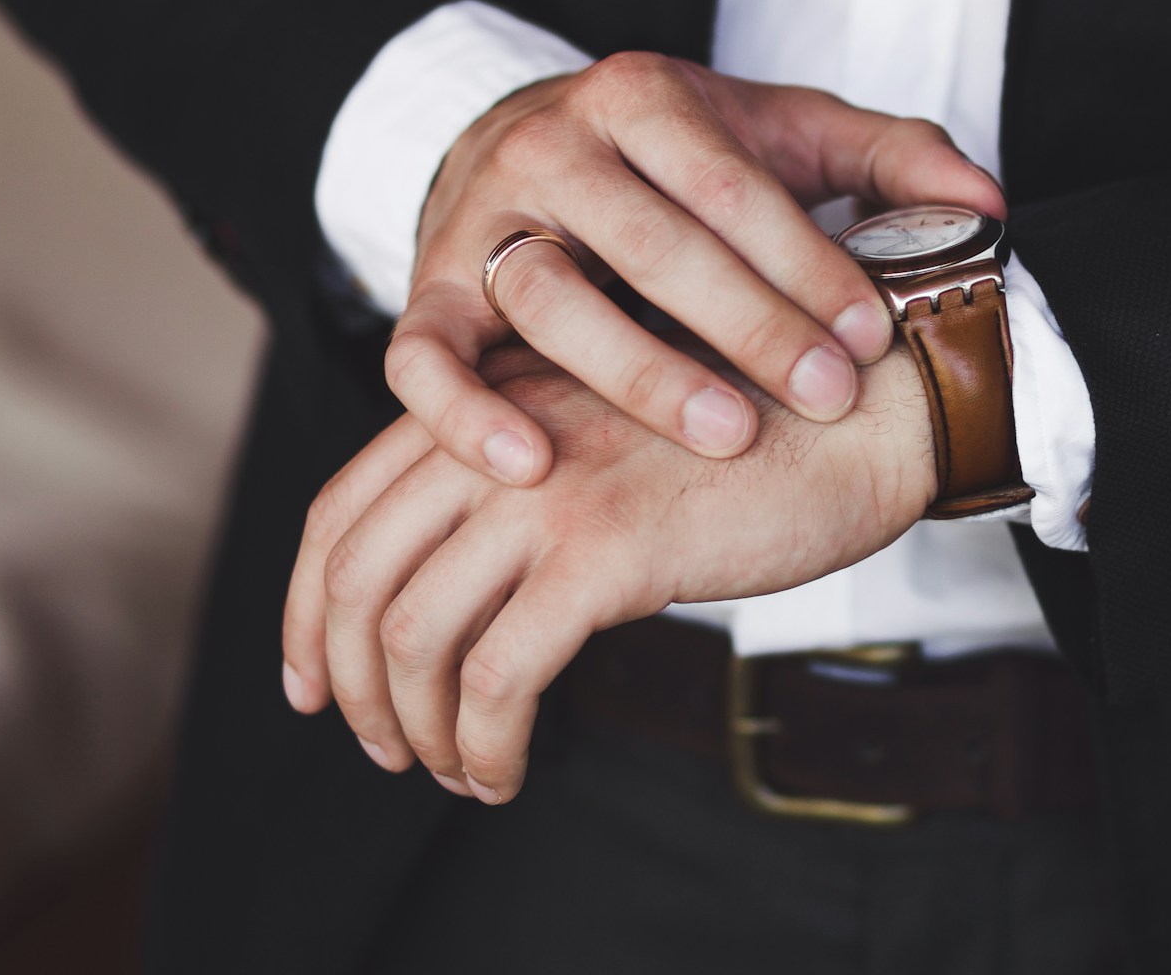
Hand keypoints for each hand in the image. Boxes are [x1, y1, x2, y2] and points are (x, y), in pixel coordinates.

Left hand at [279, 343, 936, 802]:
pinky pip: (498, 676)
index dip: (306, 607)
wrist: (864, 414)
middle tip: (381, 747)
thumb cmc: (756, 433)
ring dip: (415, 727)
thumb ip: (530, 474)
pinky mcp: (607, 550)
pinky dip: (485, 744)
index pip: (342, 506)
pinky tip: (507, 771)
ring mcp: (549, 488)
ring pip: (413, 633)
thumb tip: (465, 594)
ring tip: (455, 769)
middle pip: (355, 574)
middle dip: (348, 682)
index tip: (314, 679)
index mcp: (491, 400)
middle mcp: (500, 433)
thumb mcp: (612, 429)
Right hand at [387, 51, 1001, 482]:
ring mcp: (481, 220)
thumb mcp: (785, 135)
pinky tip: (529, 467)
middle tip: (827, 394)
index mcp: (643, 97)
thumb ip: (890, 158)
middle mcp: (552, 147)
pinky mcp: (426, 291)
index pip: (731, 182)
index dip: (806, 259)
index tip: (873, 332)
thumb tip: (989, 205)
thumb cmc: (683, 160)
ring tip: (726, 436)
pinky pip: (421, 354)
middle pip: (648, 237)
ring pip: (545, 295)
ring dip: (634, 371)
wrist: (535, 146)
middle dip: (747, 322)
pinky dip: (462, 413)